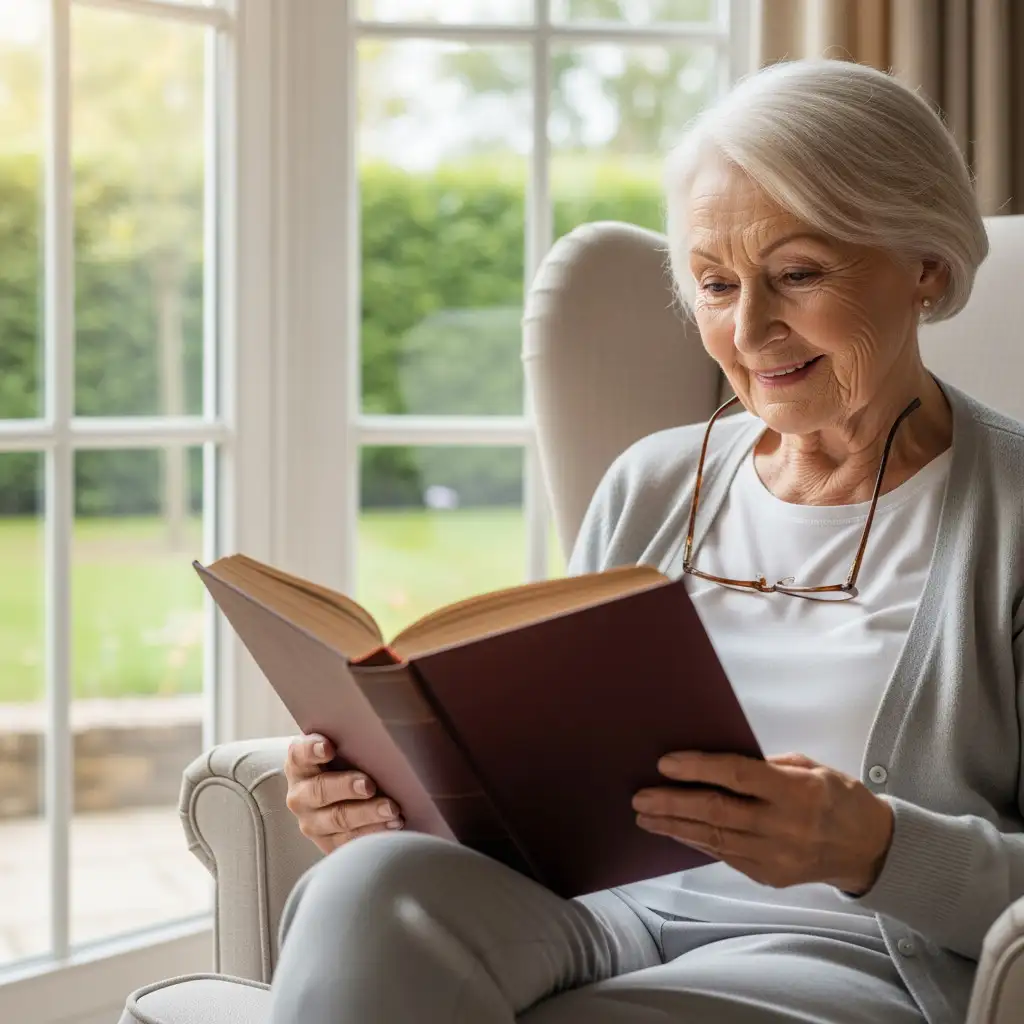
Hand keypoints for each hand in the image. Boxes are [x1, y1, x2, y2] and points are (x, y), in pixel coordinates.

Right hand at [284, 734, 403, 854]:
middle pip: (320, 791)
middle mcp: (300, 794)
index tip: (329, 746)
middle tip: (370, 784)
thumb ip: (352, 736)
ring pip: (337, 820)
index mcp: (299, 764)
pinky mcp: (329, 843)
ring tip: (392, 809)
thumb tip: (388, 713)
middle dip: (346, 787)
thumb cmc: (348, 761)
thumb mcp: (344, 747)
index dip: (312, 749)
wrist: (340, 795)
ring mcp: (313, 822)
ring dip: (367, 814)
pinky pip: (350, 842)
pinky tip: (393, 827)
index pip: (300, 754)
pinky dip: (373, 834)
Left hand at [632, 751, 893, 894]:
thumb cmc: (837, 796)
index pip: (738, 776)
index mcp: (796, 791)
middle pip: (717, 812)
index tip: (665, 763)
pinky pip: (725, 855)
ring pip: (715, 839)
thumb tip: (717, 761)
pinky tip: (675, 830)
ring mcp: (776, 856)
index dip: (698, 768)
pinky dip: (696, 841)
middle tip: (640, 797)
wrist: (868, 848)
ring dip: (675, 826)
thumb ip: (766, 765)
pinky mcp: (770, 876)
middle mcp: (784, 826)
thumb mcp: (810, 766)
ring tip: (645, 816)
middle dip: (673, 804)